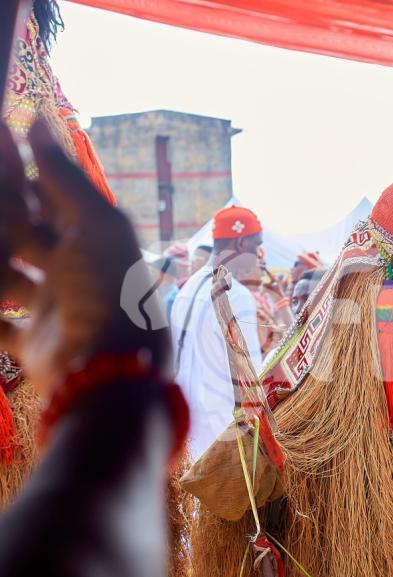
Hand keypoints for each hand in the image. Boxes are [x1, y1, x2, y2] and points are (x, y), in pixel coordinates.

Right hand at [0, 121, 169, 394]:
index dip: (23, 165)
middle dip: (0, 205)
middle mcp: (74, 270)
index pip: (51, 194)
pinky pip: (0, 324)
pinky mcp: (32, 344)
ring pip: (8, 273)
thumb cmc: (109, 288)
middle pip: (25, 230)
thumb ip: (65, 178)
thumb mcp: (96, 225)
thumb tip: (38, 120)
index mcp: (94, 238)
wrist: (108, 368)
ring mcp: (52, 307)